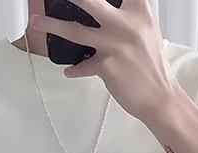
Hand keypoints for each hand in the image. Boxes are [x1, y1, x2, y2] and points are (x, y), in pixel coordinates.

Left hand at [29, 0, 180, 122]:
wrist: (160, 97)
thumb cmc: (152, 66)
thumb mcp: (147, 31)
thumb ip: (129, 17)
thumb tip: (106, 10)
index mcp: (139, 11)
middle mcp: (126, 24)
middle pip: (90, 1)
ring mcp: (114, 45)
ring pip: (75, 30)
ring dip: (52, 25)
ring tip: (36, 21)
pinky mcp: (106, 66)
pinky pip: (82, 65)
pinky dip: (75, 69)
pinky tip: (69, 70)